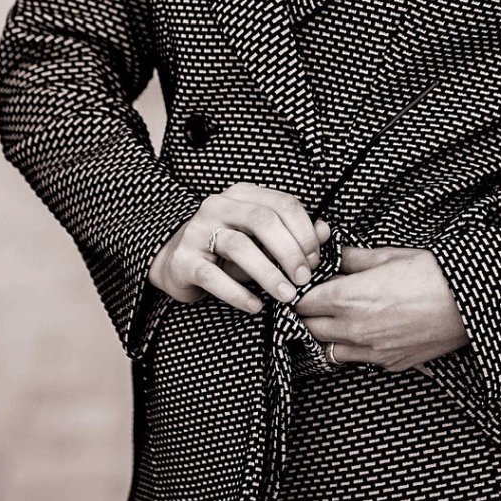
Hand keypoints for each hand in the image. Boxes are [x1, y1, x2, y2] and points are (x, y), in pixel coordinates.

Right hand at [148, 181, 331, 313]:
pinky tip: (256, 305)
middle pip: (263, 220)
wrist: (175, 260)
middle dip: (290, 252)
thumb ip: (292, 233)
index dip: (304, 232)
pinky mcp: (184, 260)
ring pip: (239, 246)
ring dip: (269, 273)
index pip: (283, 204)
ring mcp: (198, 231)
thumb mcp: (259, 238)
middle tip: (304, 279)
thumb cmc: (225, 248)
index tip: (314, 260)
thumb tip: (325, 231)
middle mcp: (219, 205)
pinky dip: (238, 293)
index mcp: (243, 194)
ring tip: (286, 295)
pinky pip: (214, 276)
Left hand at [292, 245, 469, 371]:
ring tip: (341, 317)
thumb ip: (354, 258)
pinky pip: (359, 360)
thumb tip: (336, 253)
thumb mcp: (388, 255)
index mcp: (348, 298)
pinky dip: (354, 348)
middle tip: (319, 298)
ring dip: (329, 334)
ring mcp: (372, 352)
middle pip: (311, 328)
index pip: (304, 302)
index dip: (302, 292)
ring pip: (330, 350)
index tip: (307, 284)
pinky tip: (367, 331)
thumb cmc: (430, 274)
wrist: (467, 303)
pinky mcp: (390, 363)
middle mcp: (354, 329)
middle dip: (310, 314)